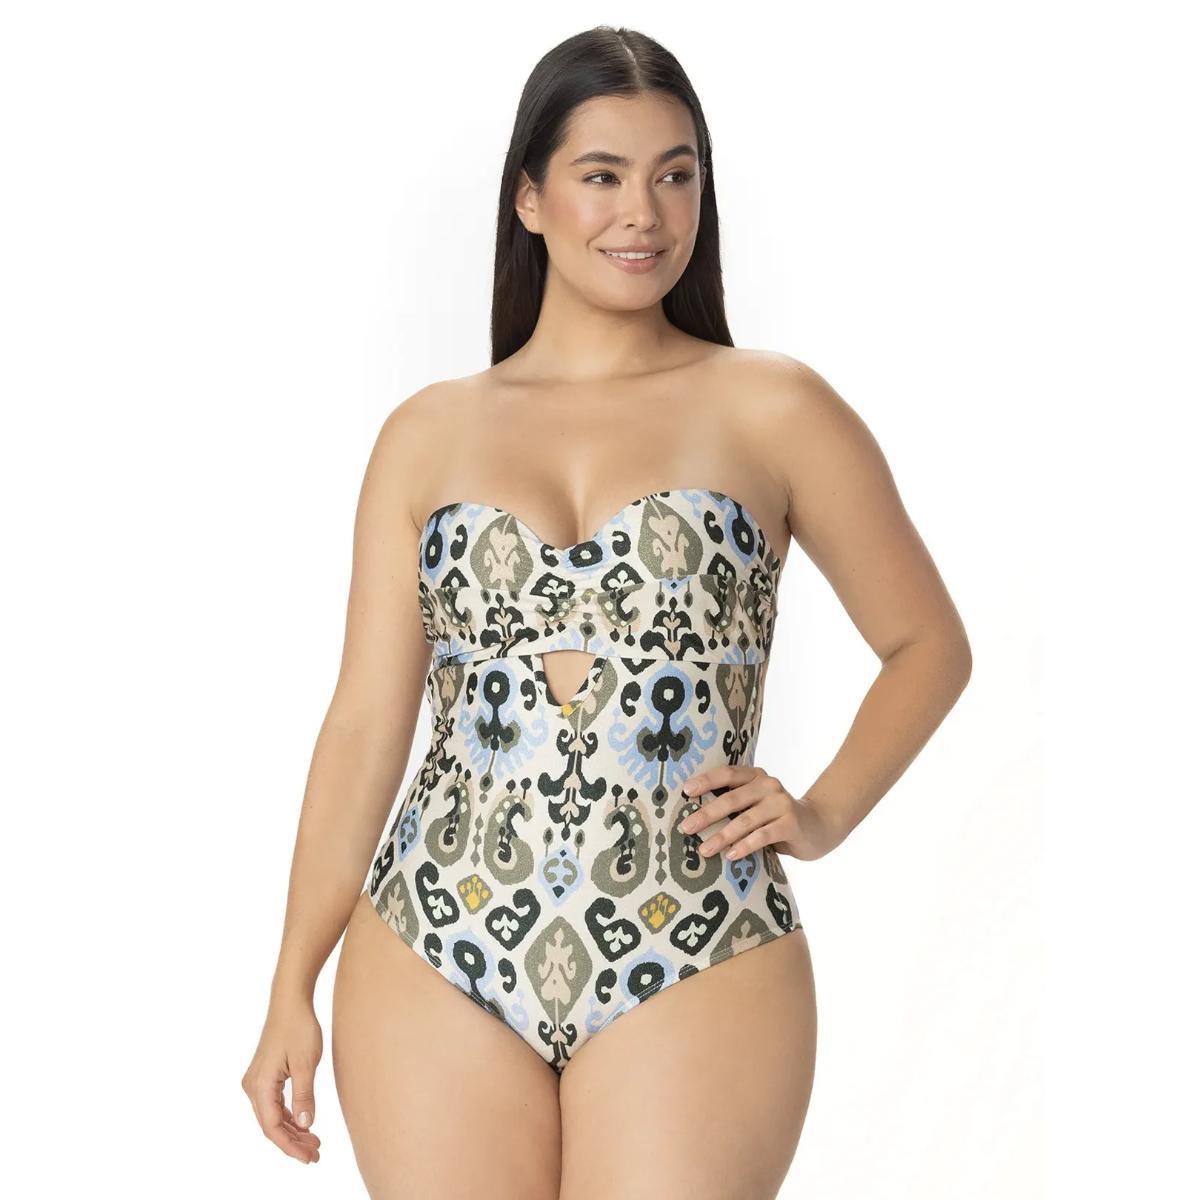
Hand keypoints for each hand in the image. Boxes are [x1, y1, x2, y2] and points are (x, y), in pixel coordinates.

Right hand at [241, 994, 322, 1163]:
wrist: (290, 1001)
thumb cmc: (299, 1027)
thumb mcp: (307, 1063)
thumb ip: (304, 1096)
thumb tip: (306, 1125)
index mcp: (260, 1085)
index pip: (272, 1127)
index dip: (290, 1146)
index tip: (310, 1157)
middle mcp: (253, 1086)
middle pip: (271, 1125)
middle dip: (293, 1142)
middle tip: (316, 1154)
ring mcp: (257, 1081)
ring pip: (272, 1116)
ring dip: (292, 1130)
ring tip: (314, 1143)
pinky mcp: (264, 1076)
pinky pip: (274, 1104)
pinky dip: (289, 1116)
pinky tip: (304, 1124)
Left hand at [678, 765, 844, 861]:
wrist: (819, 826)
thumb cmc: (777, 818)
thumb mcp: (757, 806)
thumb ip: (736, 805)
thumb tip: (694, 818)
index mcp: (756, 777)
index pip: (728, 774)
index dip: (706, 781)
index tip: (685, 791)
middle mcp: (769, 785)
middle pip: (732, 798)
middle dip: (707, 814)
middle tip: (686, 827)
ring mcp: (782, 804)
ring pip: (746, 820)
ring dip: (722, 836)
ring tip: (705, 850)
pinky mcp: (791, 824)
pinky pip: (763, 835)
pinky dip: (745, 846)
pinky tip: (731, 856)